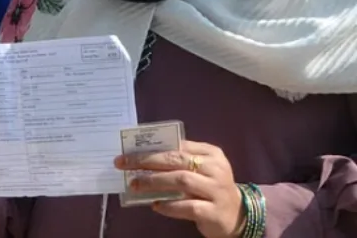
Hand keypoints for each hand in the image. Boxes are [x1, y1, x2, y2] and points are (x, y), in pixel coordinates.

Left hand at [116, 140, 244, 237]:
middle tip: (123, 164)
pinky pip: (188, 206)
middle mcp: (215, 169)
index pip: (177, 145)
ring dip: (154, 182)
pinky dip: (169, 206)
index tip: (127, 152)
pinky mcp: (214, 212)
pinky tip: (155, 205)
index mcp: (211, 154)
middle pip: (177, 160)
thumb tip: (141, 158)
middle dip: (146, 161)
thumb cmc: (210, 188)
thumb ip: (178, 162)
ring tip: (134, 184)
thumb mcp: (200, 170)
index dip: (151, 148)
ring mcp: (217, 190)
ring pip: (181, 180)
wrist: (238, 216)